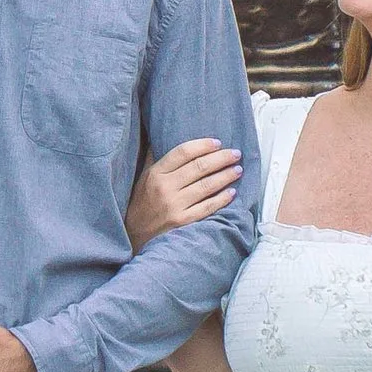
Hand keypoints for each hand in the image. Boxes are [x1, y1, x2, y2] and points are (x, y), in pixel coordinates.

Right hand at [128, 137, 243, 245]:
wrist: (133, 235)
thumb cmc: (141, 204)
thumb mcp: (143, 178)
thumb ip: (154, 157)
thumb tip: (163, 135)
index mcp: (155, 173)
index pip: (183, 152)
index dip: (203, 145)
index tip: (218, 143)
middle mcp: (165, 187)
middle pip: (199, 167)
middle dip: (221, 158)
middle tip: (235, 153)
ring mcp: (174, 206)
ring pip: (206, 186)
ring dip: (225, 176)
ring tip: (238, 169)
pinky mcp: (182, 222)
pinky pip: (207, 207)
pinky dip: (221, 199)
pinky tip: (232, 192)